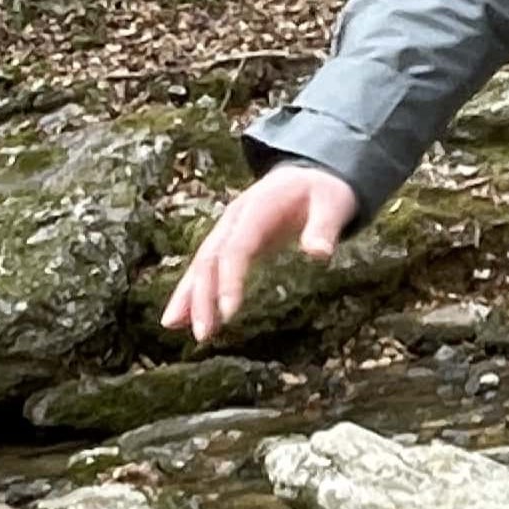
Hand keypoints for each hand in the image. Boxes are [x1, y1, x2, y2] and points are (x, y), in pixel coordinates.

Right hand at [161, 163, 357, 343]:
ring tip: (173, 327)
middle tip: (203, 333)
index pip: (236, 249)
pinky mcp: (231, 242)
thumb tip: (319, 253)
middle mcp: (234, 219)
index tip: (229, 312)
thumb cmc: (325, 191)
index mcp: (257, 209)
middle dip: (202, 296)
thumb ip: (325, 227)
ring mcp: (229, 230)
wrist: (311, 174)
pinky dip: (192, 290)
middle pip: (210, 259)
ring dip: (188, 295)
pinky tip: (181, 316)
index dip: (229, 280)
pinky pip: (207, 267)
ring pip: (201, 264)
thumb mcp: (334, 203)